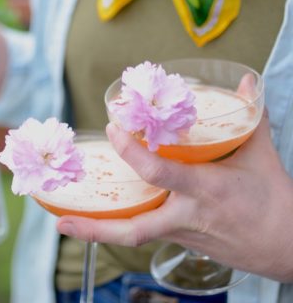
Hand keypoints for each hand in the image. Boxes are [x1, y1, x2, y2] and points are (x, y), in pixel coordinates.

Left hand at [56, 115, 292, 281]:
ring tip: (64, 223)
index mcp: (205, 189)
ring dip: (97, 232)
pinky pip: (143, 231)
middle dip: (96, 228)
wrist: (286, 248)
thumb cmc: (273, 201)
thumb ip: (249, 116)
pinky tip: (97, 215)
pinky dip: (118, 224)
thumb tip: (243, 82)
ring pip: (132, 236)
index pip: (159, 172)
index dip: (131, 151)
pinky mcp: (178, 239)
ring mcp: (179, 232)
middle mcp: (185, 215)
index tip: (112, 129)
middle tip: (61, 220)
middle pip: (134, 229)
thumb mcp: (261, 155)